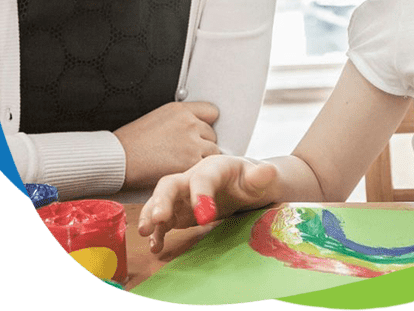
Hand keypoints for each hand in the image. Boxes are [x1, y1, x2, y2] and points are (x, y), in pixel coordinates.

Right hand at [113, 101, 220, 189]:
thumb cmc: (132, 141)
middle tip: (186, 152)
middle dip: (203, 143)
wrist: (118, 158)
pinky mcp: (190, 162)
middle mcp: (189, 123)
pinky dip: (197, 171)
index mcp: (181, 110)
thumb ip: (180, 119)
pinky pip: (205, 166)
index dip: (206, 124)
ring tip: (184, 163)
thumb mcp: (158, 117)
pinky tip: (183, 171)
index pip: (212, 112)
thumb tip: (196, 126)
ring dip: (203, 158)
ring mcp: (191, 143)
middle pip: (212, 134)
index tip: (201, 132)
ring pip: (213, 151)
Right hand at [138, 155, 277, 252]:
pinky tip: (155, 246)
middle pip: (171, 184)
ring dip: (151, 214)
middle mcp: (193, 178)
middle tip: (157, 218)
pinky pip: (164, 220)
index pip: (203, 177)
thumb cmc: (249, 179)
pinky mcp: (179, 211)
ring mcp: (183, 195)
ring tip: (145, 231)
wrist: (244, 184)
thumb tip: (268, 172)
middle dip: (162, 200)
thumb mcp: (258, 178)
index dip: (201, 194)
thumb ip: (260, 176)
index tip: (205, 216)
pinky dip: (157, 231)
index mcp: (214, 167)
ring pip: (161, 200)